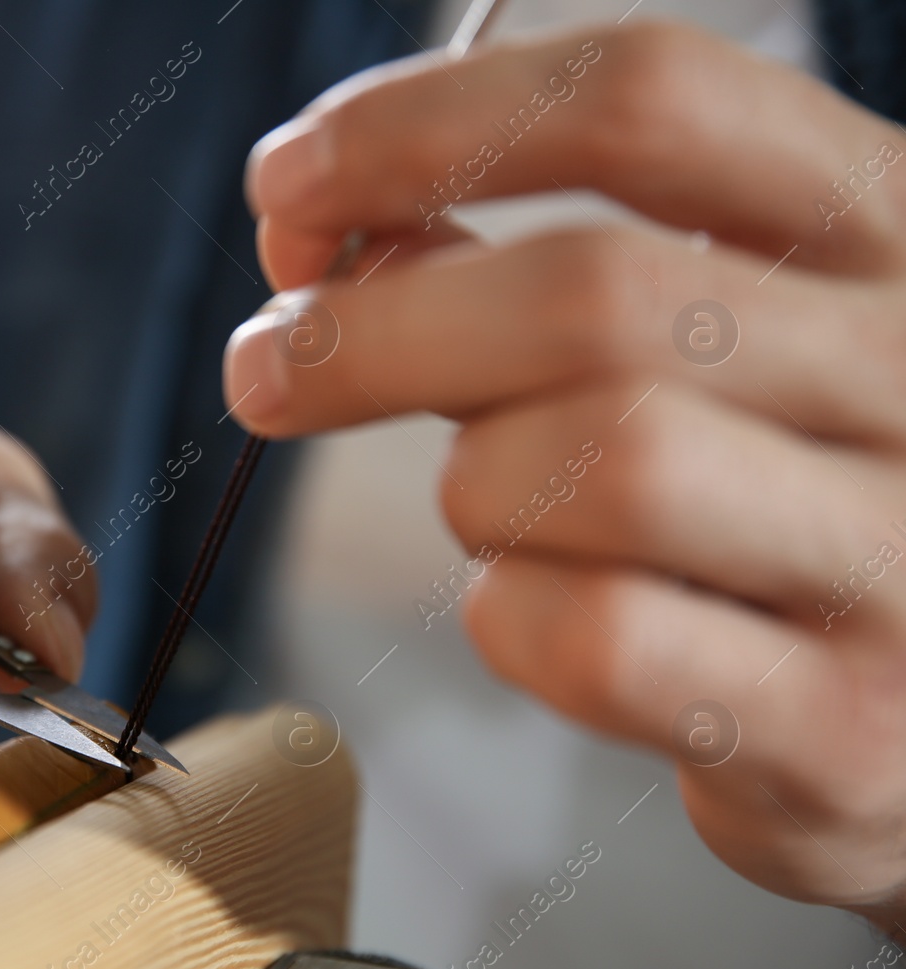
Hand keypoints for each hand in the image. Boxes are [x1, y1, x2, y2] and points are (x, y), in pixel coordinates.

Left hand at [228, 22, 905, 931]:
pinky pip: (594, 641)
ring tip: (490, 511)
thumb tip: (325, 232)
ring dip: (470, 490)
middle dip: (372, 332)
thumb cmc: (768, 492)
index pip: (650, 102)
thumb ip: (525, 273)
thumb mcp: (697, 340)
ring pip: (588, 469)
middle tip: (266, 367)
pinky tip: (544, 619)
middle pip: (589, 296)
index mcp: (887, 228)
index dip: (428, 126)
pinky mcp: (848, 727)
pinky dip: (512, 622)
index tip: (286, 183)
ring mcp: (905, 558)